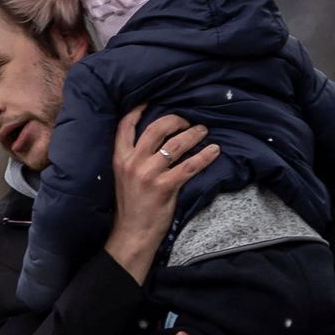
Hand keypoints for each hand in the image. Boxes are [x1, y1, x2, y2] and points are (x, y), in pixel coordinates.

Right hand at [103, 109, 219, 283]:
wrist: (132, 234)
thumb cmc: (131, 206)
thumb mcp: (123, 177)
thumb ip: (134, 158)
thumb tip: (155, 140)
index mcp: (120, 158)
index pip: (126, 126)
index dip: (138, 110)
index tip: (151, 100)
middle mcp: (132, 163)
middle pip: (156, 128)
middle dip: (176, 120)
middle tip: (188, 120)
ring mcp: (149, 175)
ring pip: (176, 145)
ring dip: (194, 135)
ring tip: (204, 131)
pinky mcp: (165, 187)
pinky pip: (190, 166)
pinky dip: (205, 157)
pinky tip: (214, 151)